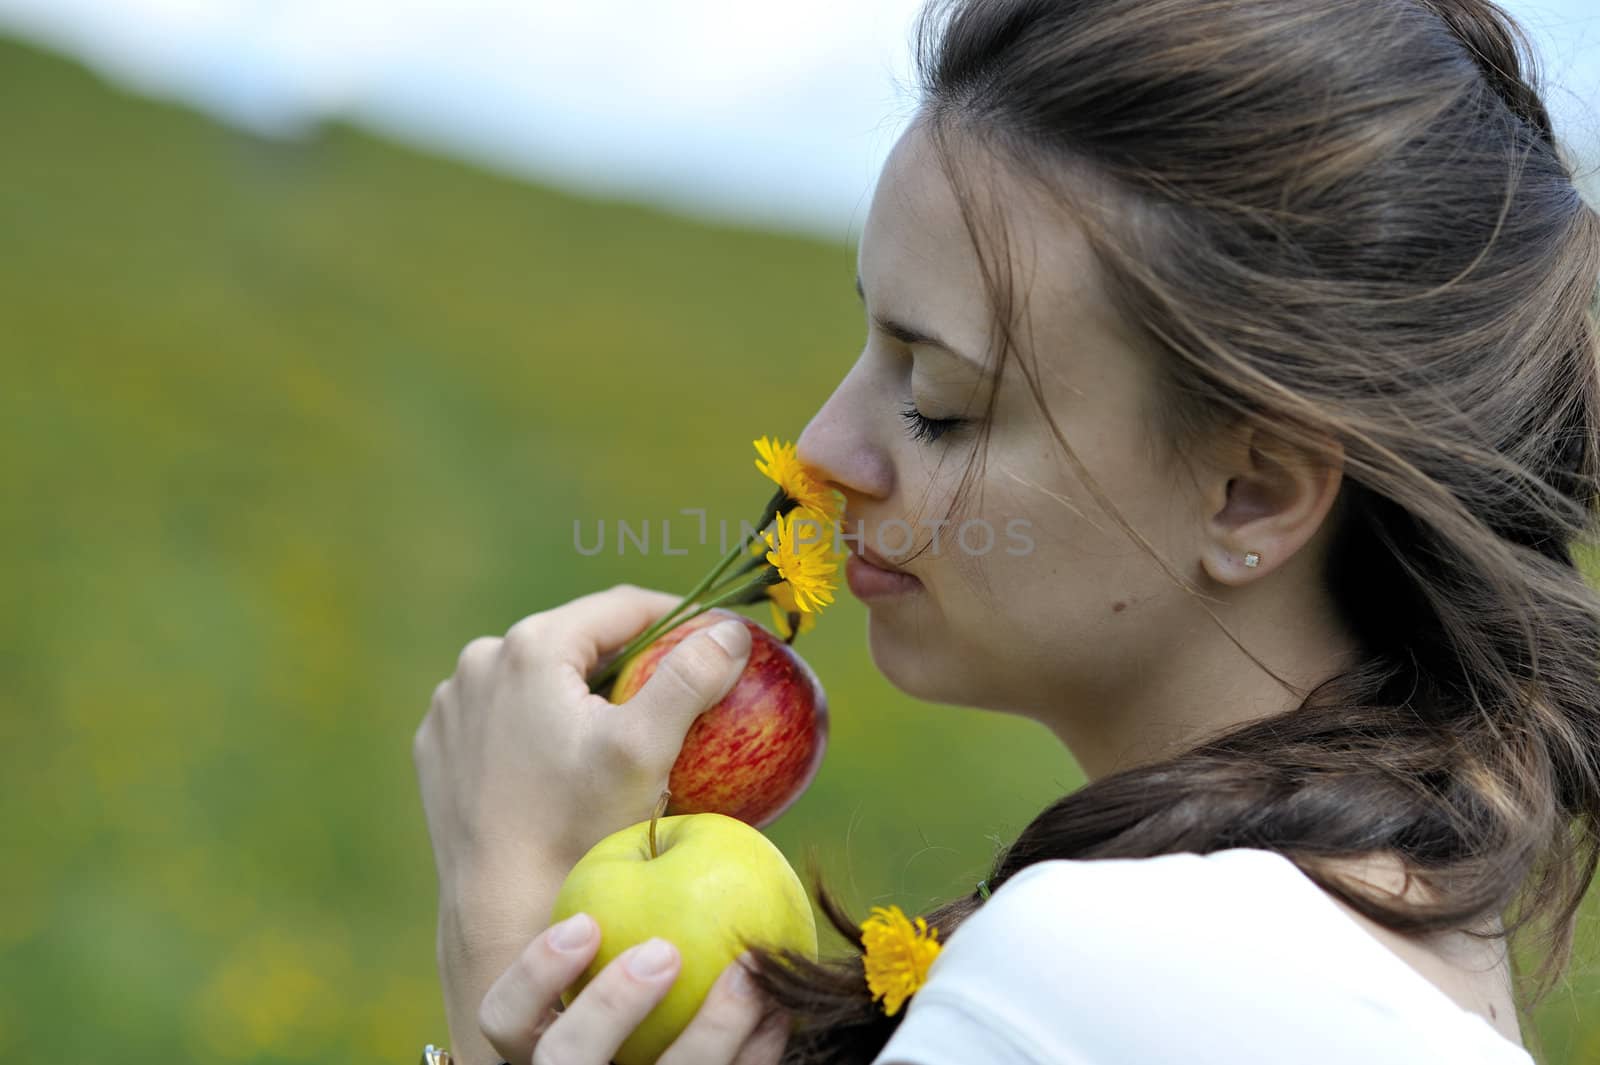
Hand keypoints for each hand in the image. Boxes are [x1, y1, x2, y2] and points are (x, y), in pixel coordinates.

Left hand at [413, 584, 753, 900]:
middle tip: (676, 693)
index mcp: (531, 645)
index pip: (623, 607)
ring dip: (581, 692)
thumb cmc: (576, 826)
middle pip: (579, 642)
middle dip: (631, 659)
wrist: (497, 907)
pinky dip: (537, 725)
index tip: (715, 643)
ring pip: (538, 678)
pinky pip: (502, 717)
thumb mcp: (645, 748)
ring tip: (624, 731)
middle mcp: (480, 661)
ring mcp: (452, 704)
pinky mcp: (438, 745)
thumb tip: (731, 630)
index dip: (679, 618)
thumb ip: (691, 677)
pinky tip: (568, 763)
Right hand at [478, 914, 789, 1064]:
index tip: (587, 923)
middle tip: (665, 951)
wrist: (682, 1049)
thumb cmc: (659, 974)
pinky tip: (783, 1004)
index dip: (534, 976)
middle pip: (565, 1063)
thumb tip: (655, 803)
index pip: (502, 1020)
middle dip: (610, 1007)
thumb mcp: (624, 939)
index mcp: (542, 1039)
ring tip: (749, 969)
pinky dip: (757, 1051)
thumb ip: (624, 896)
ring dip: (710, 1031)